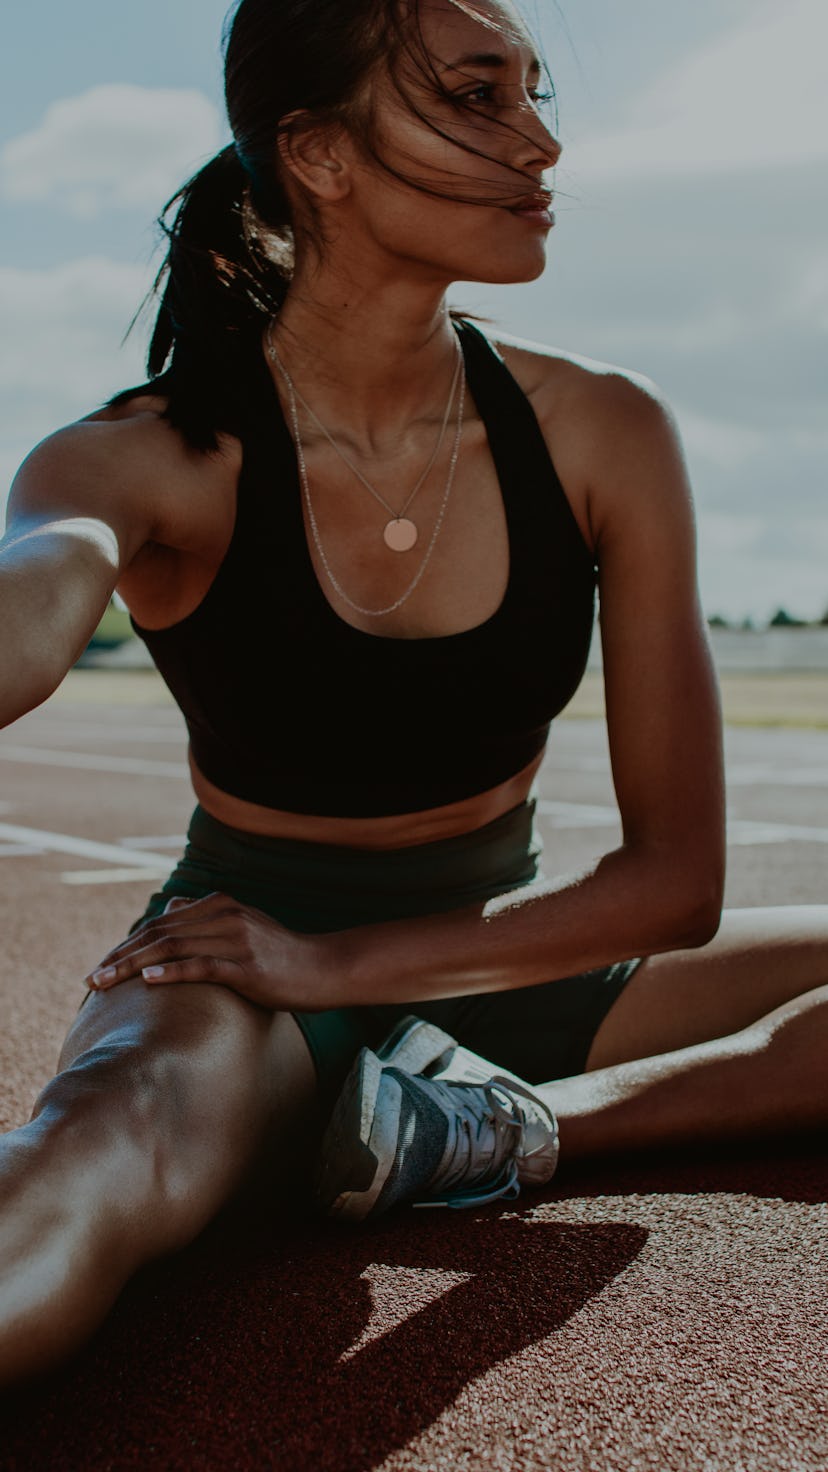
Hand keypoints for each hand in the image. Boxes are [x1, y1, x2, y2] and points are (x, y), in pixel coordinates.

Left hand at [84, 893, 331, 1010]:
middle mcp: (224, 915)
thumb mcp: (243, 925)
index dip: (126, 944)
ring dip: (132, 966)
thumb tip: (172, 906)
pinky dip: (171, 972)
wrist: (324, 968)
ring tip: (104, 983)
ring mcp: (236, 939)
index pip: (160, 924)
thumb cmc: (281, 954)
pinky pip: (201, 966)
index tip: (101, 967)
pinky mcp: (246, 965)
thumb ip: (208, 917)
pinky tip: (147, 981)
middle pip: (159, 934)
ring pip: (172, 948)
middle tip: (91, 979)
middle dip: (120, 957)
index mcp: (220, 905)